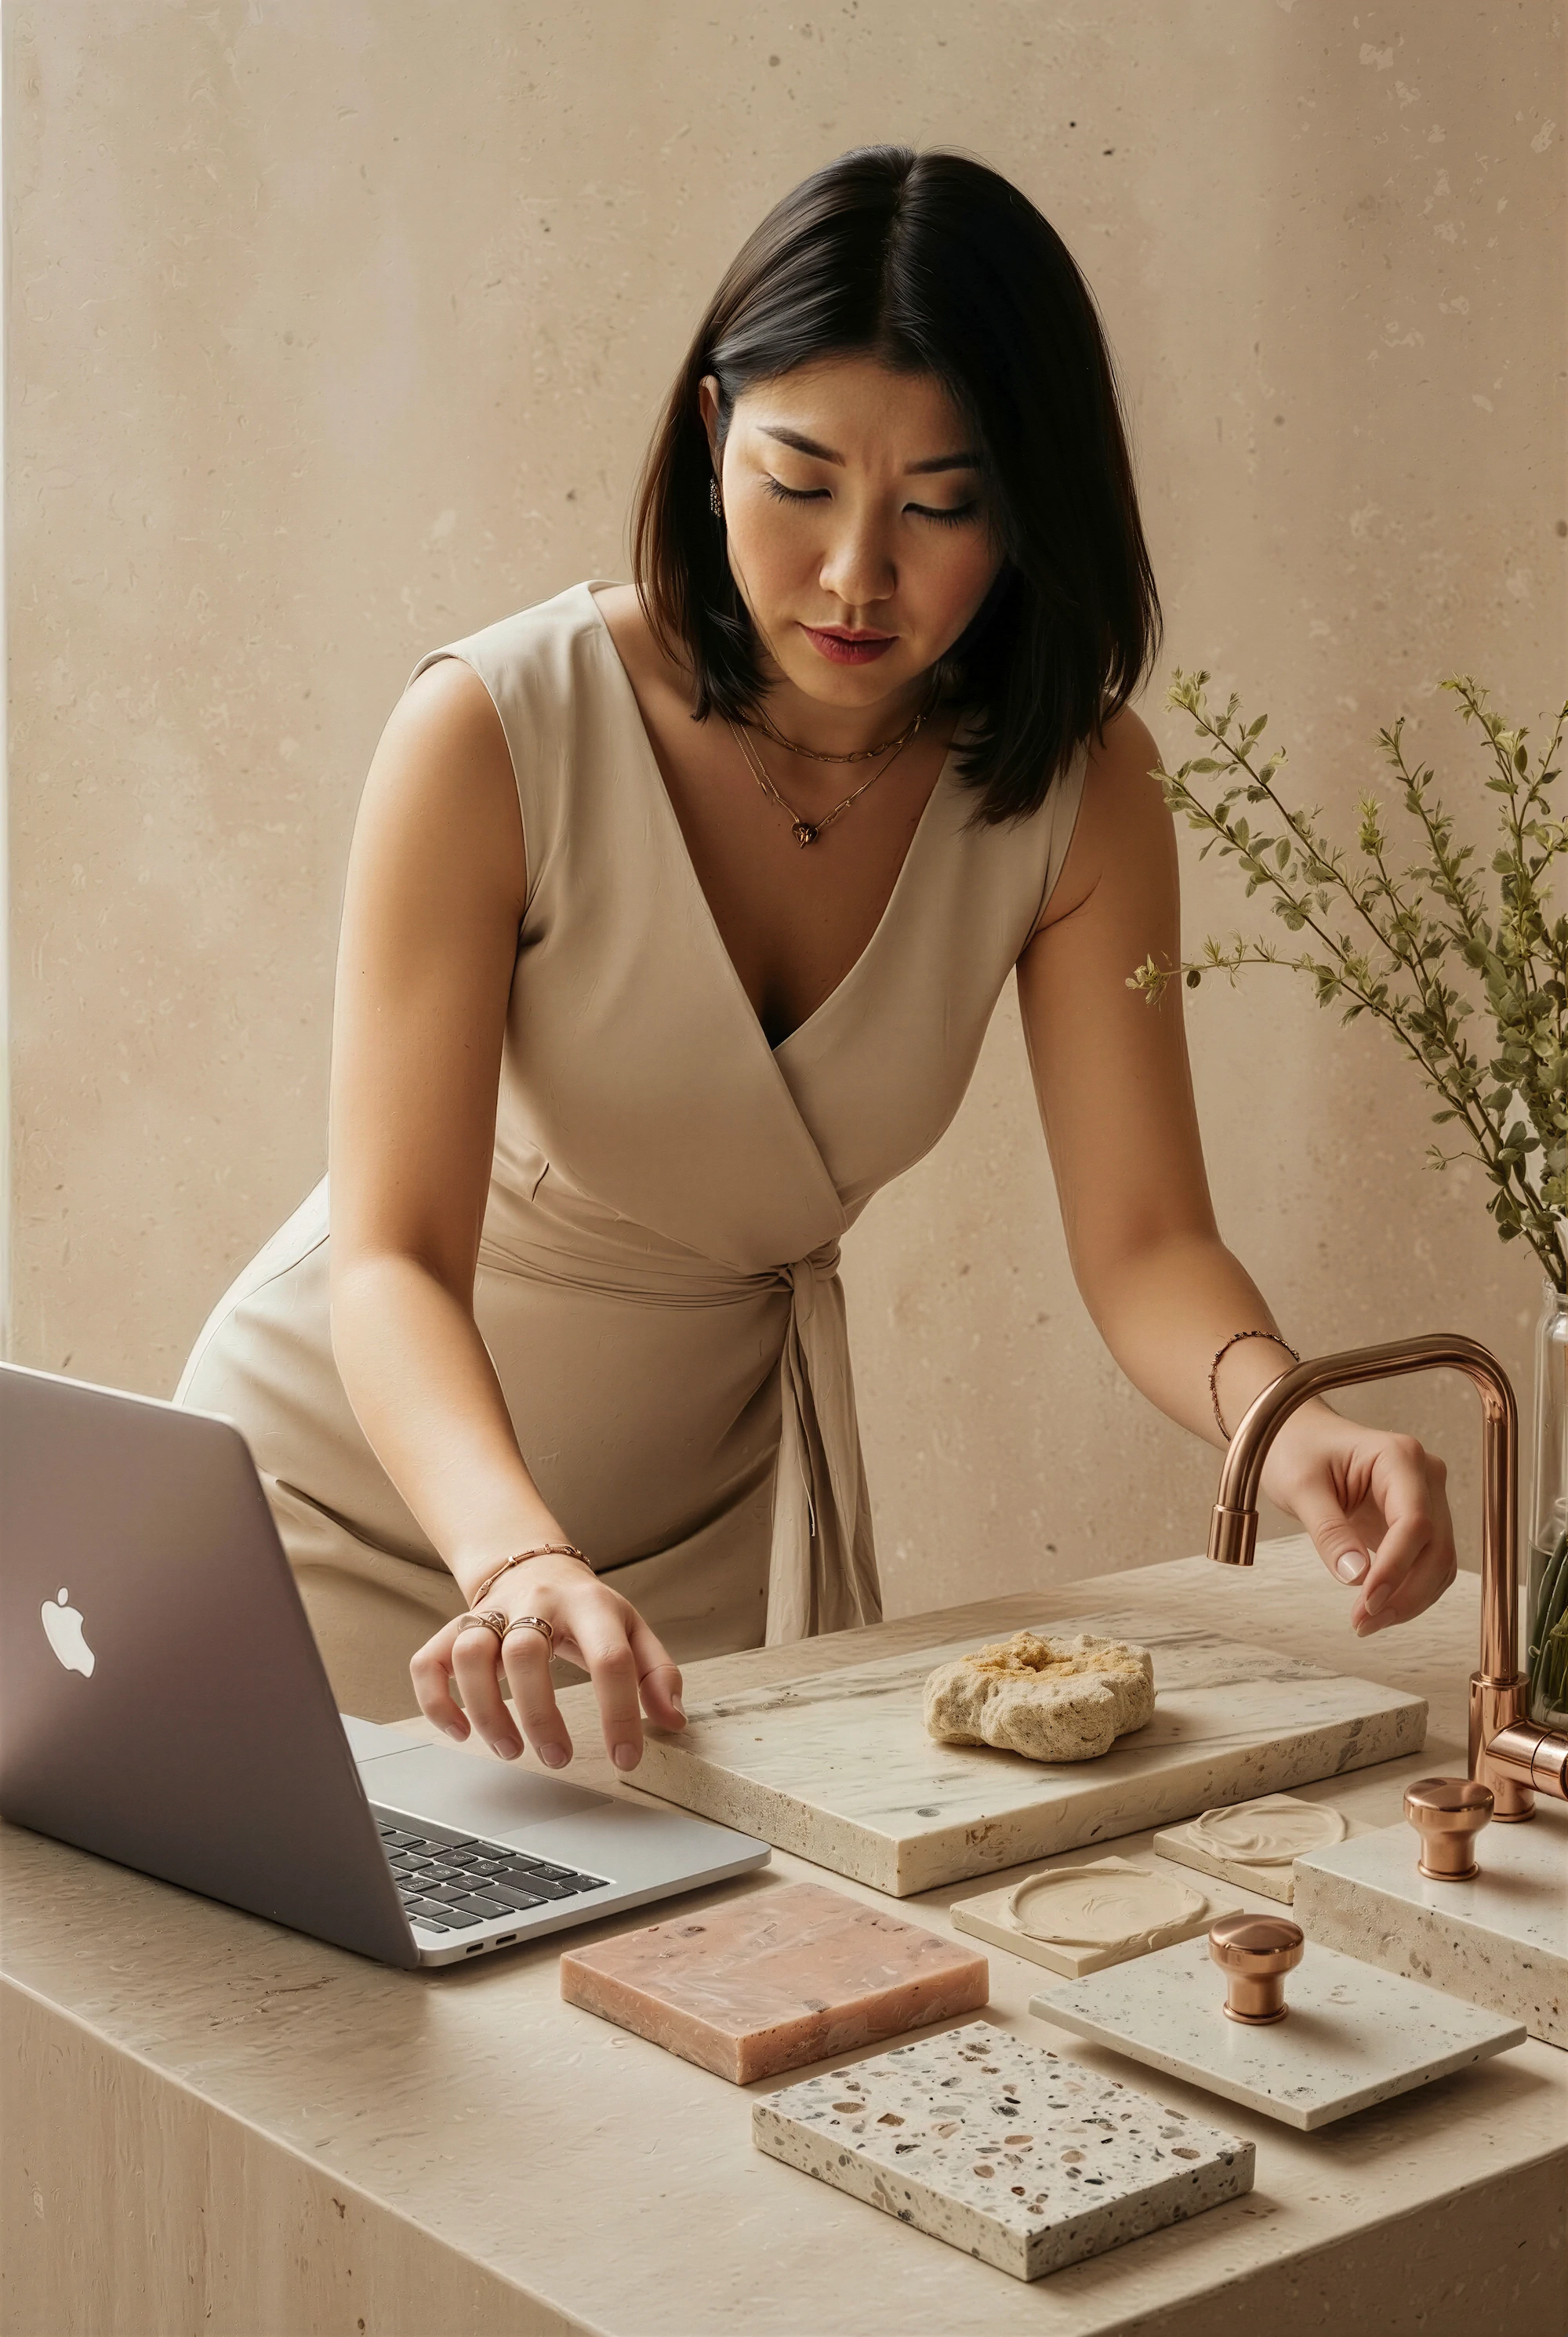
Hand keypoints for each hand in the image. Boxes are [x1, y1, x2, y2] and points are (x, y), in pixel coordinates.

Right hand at [410, 1556, 685, 1769]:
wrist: (536, 1565)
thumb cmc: (588, 1609)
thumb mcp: (633, 1629)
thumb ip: (658, 1672)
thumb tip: (673, 1721)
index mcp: (589, 1605)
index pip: (609, 1659)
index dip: (620, 1713)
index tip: (625, 1758)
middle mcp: (535, 1603)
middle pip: (525, 1652)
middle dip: (540, 1714)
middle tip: (557, 1758)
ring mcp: (491, 1614)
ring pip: (470, 1653)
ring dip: (486, 1709)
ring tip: (510, 1749)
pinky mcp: (455, 1627)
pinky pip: (428, 1662)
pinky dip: (437, 1701)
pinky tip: (460, 1731)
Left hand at [1259, 1402, 1456, 1633]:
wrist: (1297, 1436)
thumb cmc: (1297, 1448)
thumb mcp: (1301, 1487)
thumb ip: (1329, 1530)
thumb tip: (1355, 1576)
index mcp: (1399, 1456)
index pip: (1414, 1521)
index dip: (1396, 1567)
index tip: (1368, 1601)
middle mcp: (1423, 1476)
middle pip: (1435, 1547)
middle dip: (1404, 1593)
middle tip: (1362, 1622)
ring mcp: (1426, 1499)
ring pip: (1438, 1563)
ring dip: (1409, 1600)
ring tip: (1365, 1622)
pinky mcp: (1417, 1522)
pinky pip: (1427, 1565)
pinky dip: (1409, 1592)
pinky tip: (1378, 1608)